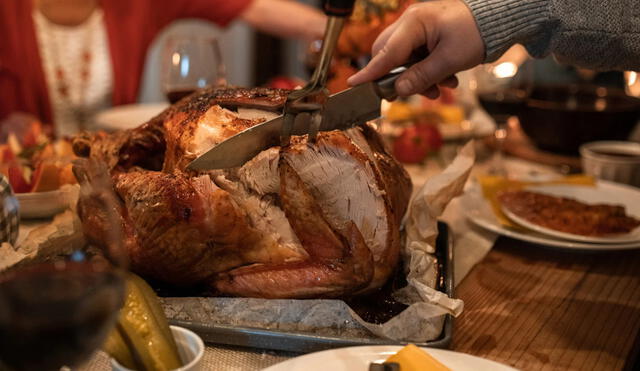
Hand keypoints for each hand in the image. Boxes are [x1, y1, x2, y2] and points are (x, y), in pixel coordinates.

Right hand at [347, 0, 484, 97]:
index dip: (371, 71)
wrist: (499, 20)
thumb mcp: (450, 60)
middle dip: (401, 78)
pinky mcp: (427, 36)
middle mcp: (412, 23)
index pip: (386, 52)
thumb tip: (398, 91)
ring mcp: (419, 29)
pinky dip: (428, 71)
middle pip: (390, 55)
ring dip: (419, 78)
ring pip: (404, 60)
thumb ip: (421, 76)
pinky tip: (447, 79)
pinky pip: (417, 58)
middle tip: (414, 92)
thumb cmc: (477, 33)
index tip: (353, 83)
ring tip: (441, 88)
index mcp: (414, 22)